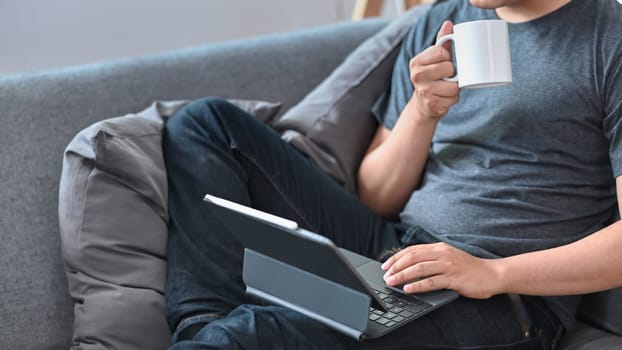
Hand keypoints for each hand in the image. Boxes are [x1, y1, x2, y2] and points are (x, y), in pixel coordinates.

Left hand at [381, 242, 501, 298]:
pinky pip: (432, 281)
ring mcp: (448, 265)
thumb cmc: (469, 269)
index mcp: (439, 248)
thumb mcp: (448, 259)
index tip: (386, 265)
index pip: (412, 250)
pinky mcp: (454, 278)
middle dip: (396, 266)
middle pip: (413, 257)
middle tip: (385, 275)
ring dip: (403, 275)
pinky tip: (408, 289)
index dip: (397, 257)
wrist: (492, 274)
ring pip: (419, 268)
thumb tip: (410, 266)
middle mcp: (442, 254)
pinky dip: (418, 285)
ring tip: (391, 281)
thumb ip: (432, 259)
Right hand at [409, 20, 459, 119]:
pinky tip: (444, 98)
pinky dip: (453, 99)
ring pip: (454, 86)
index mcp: (416, 62)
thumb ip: (441, 41)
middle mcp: (417, 76)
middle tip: (445, 76)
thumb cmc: (431, 78)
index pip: (442, 52)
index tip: (443, 62)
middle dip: (452, 73)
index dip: (447, 57)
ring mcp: (424, 92)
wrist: (422, 105)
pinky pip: (453, 99)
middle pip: (449, 68)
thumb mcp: (433, 59)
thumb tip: (448, 24)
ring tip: (446, 88)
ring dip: (454, 88)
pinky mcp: (432, 105)